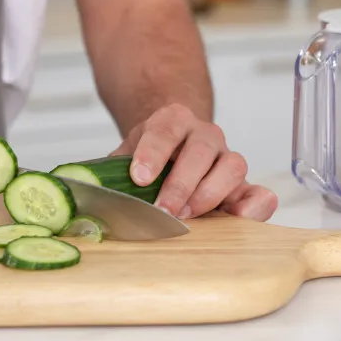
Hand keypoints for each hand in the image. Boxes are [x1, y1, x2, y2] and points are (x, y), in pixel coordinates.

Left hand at [111, 103, 277, 220]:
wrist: (176, 146)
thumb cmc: (149, 157)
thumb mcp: (125, 154)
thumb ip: (107, 171)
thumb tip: (79, 190)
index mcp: (172, 120)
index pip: (164, 131)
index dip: (153, 153)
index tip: (139, 177)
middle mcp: (204, 134)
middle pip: (200, 151)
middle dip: (180, 183)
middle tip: (163, 210)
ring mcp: (228, 158)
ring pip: (233, 166)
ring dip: (209, 194)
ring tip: (187, 216)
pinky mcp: (244, 185)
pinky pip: (261, 192)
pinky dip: (254, 207)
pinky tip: (238, 219)